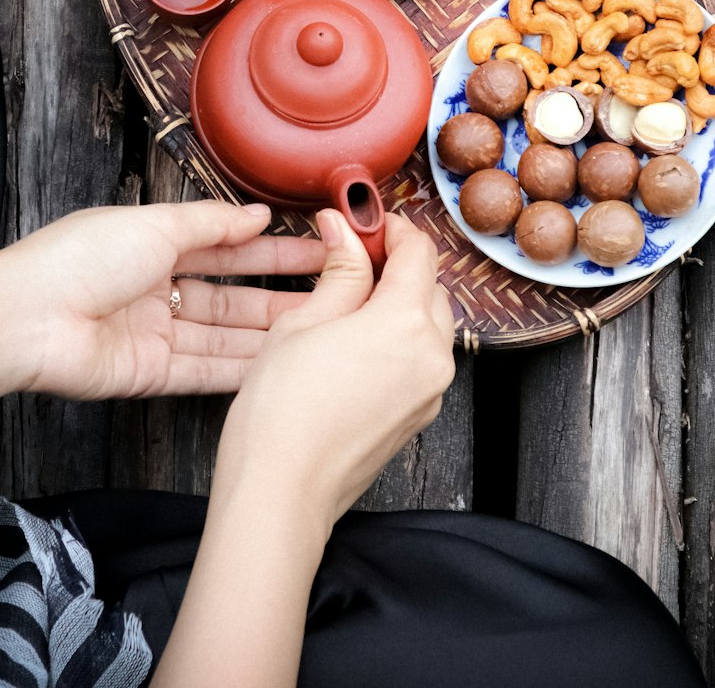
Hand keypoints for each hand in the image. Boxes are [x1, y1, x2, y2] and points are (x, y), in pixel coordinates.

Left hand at [0, 200, 325, 401]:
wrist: (29, 318)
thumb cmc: (80, 259)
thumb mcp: (156, 225)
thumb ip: (212, 224)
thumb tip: (256, 214)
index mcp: (154, 245)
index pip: (226, 247)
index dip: (271, 249)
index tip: (317, 248)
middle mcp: (157, 290)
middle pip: (231, 295)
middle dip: (280, 294)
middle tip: (335, 295)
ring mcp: (156, 334)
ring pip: (225, 335)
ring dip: (270, 333)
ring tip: (320, 331)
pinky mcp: (150, 374)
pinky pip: (205, 371)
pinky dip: (241, 368)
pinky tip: (279, 365)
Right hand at [214, 209, 455, 538]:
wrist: (281, 493)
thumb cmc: (281, 409)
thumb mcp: (303, 321)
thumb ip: (339, 270)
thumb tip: (345, 230)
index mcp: (407, 321)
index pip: (418, 251)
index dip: (389, 227)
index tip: (361, 220)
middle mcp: (433, 355)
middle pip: (430, 287)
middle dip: (396, 266)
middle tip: (349, 257)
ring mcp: (430, 391)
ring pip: (429, 325)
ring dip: (399, 304)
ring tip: (346, 303)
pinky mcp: (419, 416)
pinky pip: (420, 361)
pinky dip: (398, 342)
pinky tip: (354, 346)